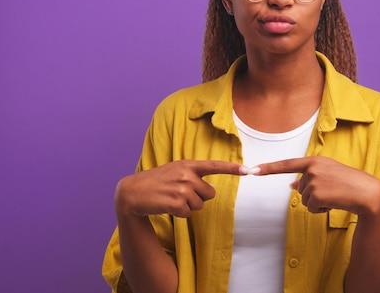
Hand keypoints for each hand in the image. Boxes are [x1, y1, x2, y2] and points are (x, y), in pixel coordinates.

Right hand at [115, 160, 243, 218]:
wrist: (132, 192)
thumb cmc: (156, 181)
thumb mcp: (174, 171)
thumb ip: (192, 174)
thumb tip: (210, 189)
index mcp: (187, 165)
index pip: (214, 165)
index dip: (232, 168)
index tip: (247, 170)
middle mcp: (186, 175)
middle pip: (210, 193)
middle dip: (199, 197)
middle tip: (182, 194)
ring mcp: (181, 189)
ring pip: (199, 205)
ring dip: (188, 206)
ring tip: (172, 199)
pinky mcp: (176, 203)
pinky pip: (188, 213)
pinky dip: (180, 213)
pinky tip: (168, 206)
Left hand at [254, 157, 379, 215]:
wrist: (366, 192)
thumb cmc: (349, 184)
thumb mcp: (328, 176)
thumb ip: (310, 178)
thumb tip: (292, 186)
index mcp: (315, 161)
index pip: (287, 164)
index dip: (269, 168)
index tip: (252, 170)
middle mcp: (312, 168)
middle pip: (299, 190)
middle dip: (313, 196)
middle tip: (332, 192)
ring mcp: (314, 180)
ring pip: (304, 200)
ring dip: (318, 203)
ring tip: (335, 197)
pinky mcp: (317, 193)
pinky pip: (311, 208)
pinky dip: (321, 210)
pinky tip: (334, 203)